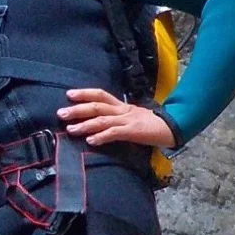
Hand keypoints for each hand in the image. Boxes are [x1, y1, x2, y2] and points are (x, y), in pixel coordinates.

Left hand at [58, 89, 176, 150]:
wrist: (173, 127)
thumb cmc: (153, 125)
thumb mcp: (133, 118)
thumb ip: (118, 119)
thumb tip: (101, 124)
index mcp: (122, 106)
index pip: (100, 95)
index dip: (84, 93)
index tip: (69, 94)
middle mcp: (122, 110)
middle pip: (96, 106)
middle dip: (77, 109)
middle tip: (61, 113)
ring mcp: (127, 120)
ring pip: (102, 119)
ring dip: (84, 124)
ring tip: (71, 129)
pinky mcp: (133, 131)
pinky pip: (114, 133)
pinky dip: (101, 136)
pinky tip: (91, 141)